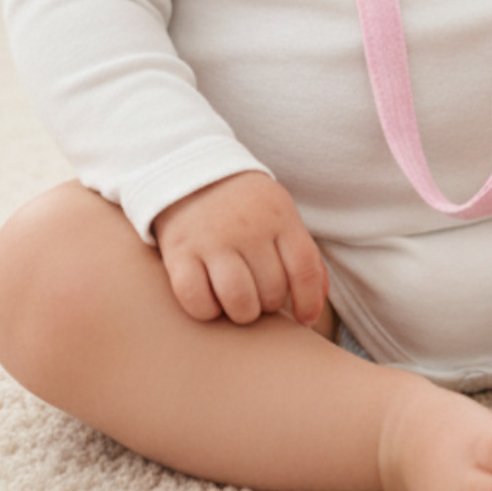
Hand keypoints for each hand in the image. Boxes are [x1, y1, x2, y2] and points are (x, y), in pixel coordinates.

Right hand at [152, 172, 328, 327]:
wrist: (191, 172)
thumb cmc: (246, 207)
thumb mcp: (281, 217)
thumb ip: (304, 257)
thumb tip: (312, 310)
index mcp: (279, 216)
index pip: (304, 270)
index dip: (309, 302)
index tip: (304, 318)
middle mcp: (248, 227)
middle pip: (272, 291)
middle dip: (269, 303)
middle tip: (259, 292)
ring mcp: (212, 240)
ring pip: (239, 302)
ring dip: (242, 312)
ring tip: (238, 301)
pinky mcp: (179, 252)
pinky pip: (198, 302)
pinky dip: (207, 310)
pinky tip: (210, 297)